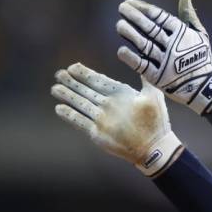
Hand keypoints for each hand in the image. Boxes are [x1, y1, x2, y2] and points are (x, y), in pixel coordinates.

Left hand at [51, 63, 182, 176]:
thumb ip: (145, 78)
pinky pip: (78, 122)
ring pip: (79, 104)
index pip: (98, 80)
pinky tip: (59, 108)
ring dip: (66, 95)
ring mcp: (101, 119)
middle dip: (71, 81)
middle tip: (59, 74)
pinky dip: (68, 114)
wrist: (153, 149)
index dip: (84, 73)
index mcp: (121, 93)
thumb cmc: (156, 121)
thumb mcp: (155, 95)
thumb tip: (141, 63)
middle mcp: (108, 104)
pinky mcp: (97, 134)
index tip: (73, 67)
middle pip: (85, 90)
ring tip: (55, 88)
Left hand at [115, 0, 211, 114]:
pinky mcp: (158, 77)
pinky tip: (121, 50)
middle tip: (121, 8)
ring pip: (144, 45)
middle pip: (149, 28)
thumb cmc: (201, 57)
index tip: (130, 3)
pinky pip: (142, 66)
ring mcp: (165, 62)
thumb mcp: (200, 33)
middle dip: (134, 16)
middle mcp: (172, 46)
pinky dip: (131, 59)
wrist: (205, 86)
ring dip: (130, 34)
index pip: (159, 16)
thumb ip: (189, 13)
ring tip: (119, 25)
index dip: (143, 8)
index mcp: (181, 33)